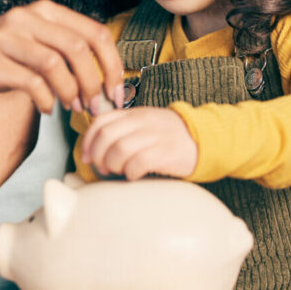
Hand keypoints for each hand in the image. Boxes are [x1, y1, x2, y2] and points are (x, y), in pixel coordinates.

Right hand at [0, 0, 122, 114]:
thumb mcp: (32, 44)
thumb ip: (64, 50)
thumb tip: (107, 77)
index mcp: (42, 10)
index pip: (94, 32)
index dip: (112, 64)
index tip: (116, 91)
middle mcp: (24, 18)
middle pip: (78, 47)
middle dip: (95, 82)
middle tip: (96, 106)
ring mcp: (5, 38)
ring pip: (56, 64)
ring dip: (72, 93)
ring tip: (73, 108)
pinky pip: (32, 83)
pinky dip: (47, 101)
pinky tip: (46, 109)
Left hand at [80, 106, 197, 179]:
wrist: (204, 139)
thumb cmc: (169, 137)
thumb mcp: (145, 125)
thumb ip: (123, 130)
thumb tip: (94, 149)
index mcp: (134, 114)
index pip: (101, 121)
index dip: (88, 141)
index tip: (86, 156)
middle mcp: (143, 122)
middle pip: (107, 136)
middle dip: (97, 155)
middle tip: (101, 167)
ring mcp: (155, 136)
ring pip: (120, 149)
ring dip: (113, 165)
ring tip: (119, 171)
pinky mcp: (166, 152)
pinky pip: (139, 162)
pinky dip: (130, 172)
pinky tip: (134, 174)